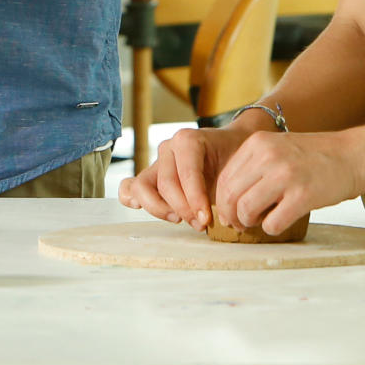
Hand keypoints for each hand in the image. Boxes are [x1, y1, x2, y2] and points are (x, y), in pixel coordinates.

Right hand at [117, 124, 245, 229]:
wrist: (230, 148)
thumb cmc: (233, 159)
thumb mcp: (235, 169)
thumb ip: (228, 190)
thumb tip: (225, 223)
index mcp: (188, 140)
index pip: (187, 174)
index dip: (196, 200)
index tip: (207, 219)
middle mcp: (168, 148)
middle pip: (166, 184)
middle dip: (183, 209)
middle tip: (201, 224)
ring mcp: (157, 161)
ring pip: (142, 186)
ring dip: (159, 208)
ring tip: (179, 219)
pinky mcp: (150, 175)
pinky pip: (130, 186)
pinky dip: (130, 198)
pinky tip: (139, 208)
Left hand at [212, 129, 364, 236]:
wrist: (353, 156)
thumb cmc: (314, 158)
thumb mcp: (277, 149)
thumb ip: (253, 168)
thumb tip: (228, 202)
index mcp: (257, 143)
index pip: (224, 178)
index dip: (222, 201)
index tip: (230, 213)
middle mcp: (267, 156)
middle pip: (230, 195)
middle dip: (231, 216)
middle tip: (240, 224)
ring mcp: (285, 175)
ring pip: (245, 209)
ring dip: (249, 223)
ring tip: (260, 222)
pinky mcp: (303, 195)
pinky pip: (272, 223)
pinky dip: (271, 228)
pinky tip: (279, 223)